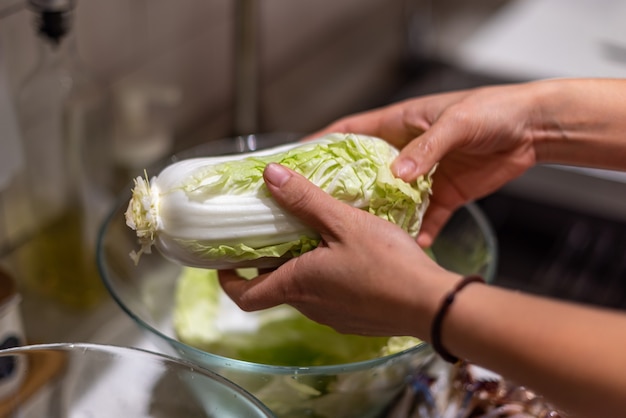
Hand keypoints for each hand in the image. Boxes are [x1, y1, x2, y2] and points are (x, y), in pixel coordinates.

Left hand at [219, 163, 459, 338]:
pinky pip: (331, 296)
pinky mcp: (356, 319)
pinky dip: (327, 275)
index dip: (227, 280)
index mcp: (298, 285)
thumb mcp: (343, 223)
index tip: (224, 260)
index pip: (244, 296)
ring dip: (301, 265)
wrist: (432, 304)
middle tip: (274, 230)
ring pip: (305, 289)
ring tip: (314, 234)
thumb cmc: (386, 265)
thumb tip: (269, 175)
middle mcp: (311, 307)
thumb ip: (305, 200)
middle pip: (275, 287)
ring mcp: (335, 317)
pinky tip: (348, 253)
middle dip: (270, 261)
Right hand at [310, 83, 540, 245]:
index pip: (349, 132)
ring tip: (354, 237)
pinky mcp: (444, 195)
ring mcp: (423, 177)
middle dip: (342, 189)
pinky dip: (416, 233)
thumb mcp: (455, 123)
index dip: (321, 145)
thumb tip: (398, 174)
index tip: (296, 162)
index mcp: (399, 125)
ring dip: (376, 217)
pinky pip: (425, 219)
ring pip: (389, 200)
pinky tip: (406, 248)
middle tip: (317, 210)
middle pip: (363, 172)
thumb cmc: (491, 110)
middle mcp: (405, 153)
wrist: (532, 129)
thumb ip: (426, 148)